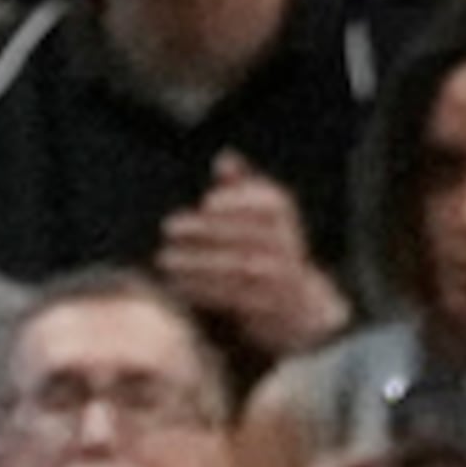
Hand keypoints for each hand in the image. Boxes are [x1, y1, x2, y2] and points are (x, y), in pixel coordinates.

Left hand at [153, 156, 342, 361]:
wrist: (300, 304)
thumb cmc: (266, 245)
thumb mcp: (260, 213)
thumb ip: (241, 186)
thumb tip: (225, 158)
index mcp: (283, 218)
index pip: (272, 204)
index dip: (241, 201)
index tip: (208, 201)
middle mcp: (289, 247)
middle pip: (251, 236)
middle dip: (209, 231)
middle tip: (170, 226)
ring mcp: (282, 280)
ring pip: (241, 269)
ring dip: (199, 264)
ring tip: (165, 258)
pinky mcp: (269, 308)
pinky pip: (236, 299)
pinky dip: (204, 290)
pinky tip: (177, 283)